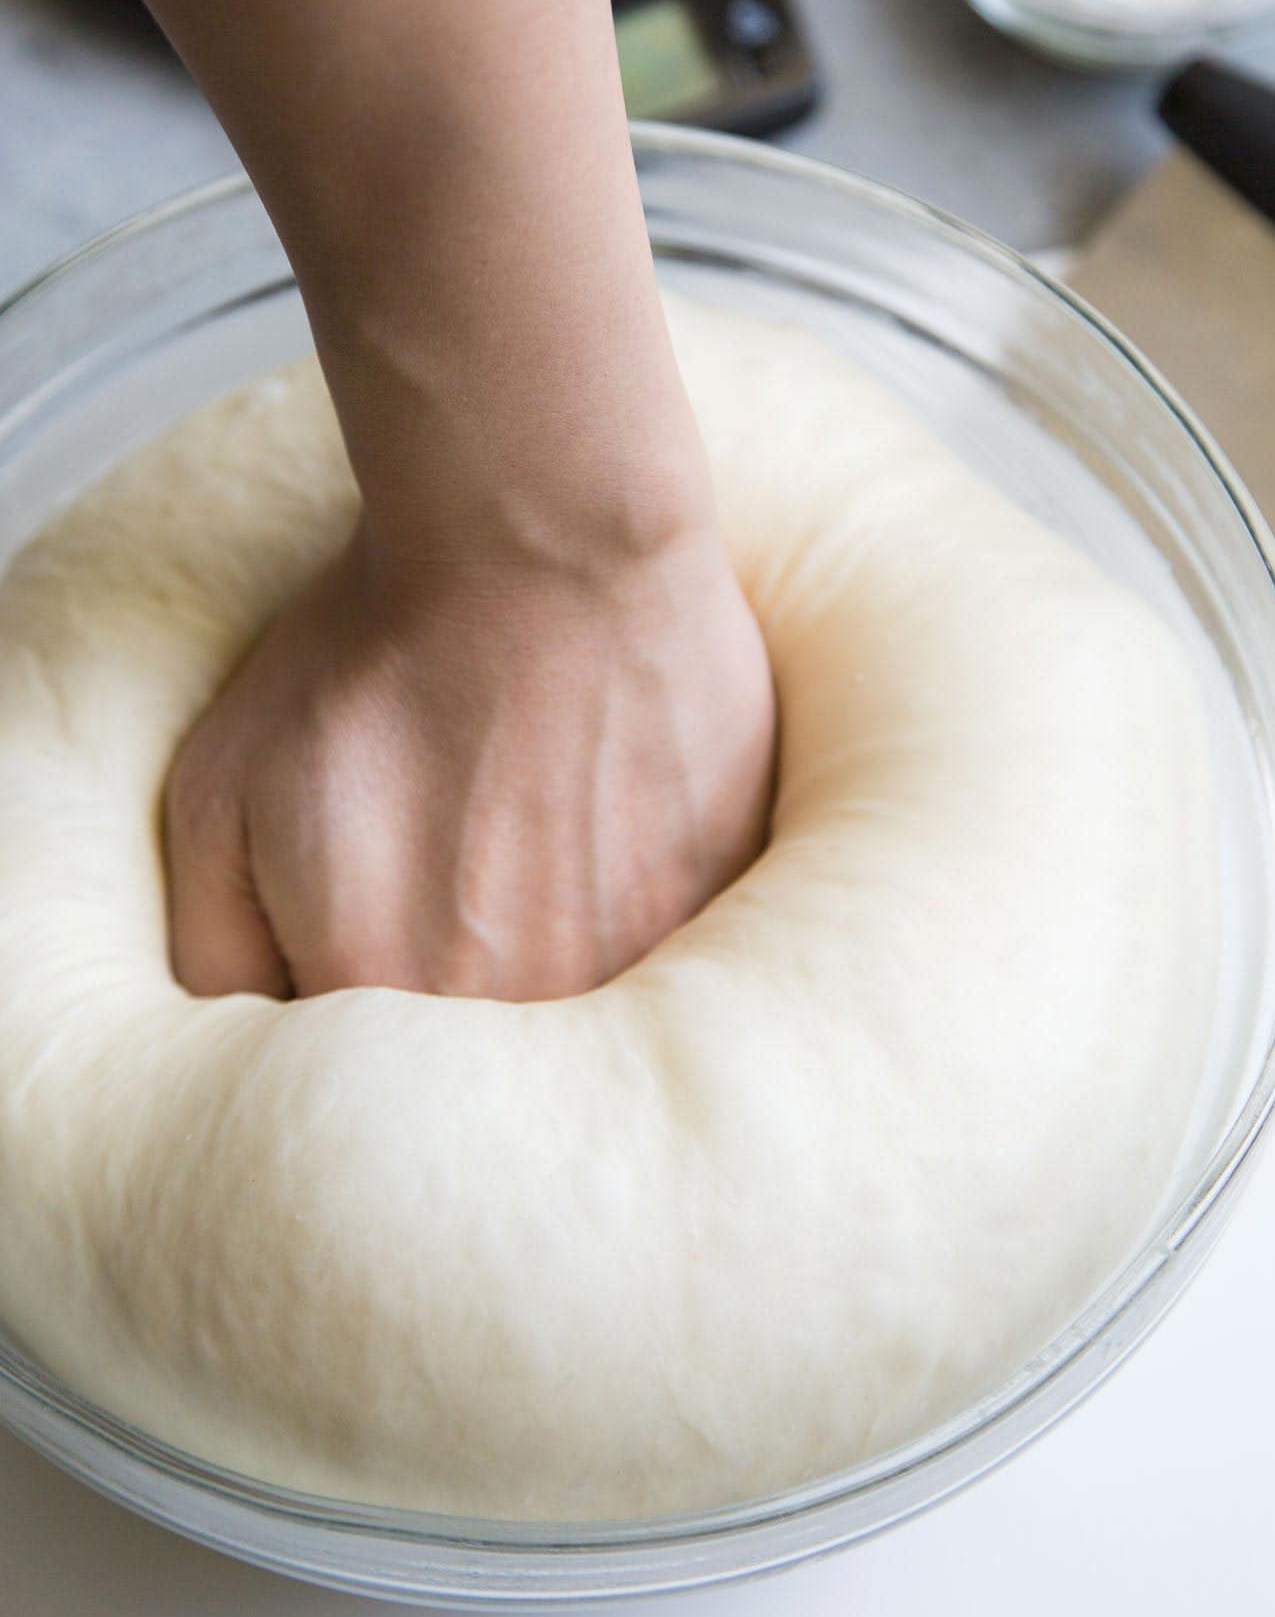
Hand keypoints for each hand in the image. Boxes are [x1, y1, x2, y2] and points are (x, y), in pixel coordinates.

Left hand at [165, 519, 776, 1001]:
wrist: (547, 545)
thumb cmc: (374, 656)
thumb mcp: (217, 791)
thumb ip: (212, 953)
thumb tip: (255, 1041)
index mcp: (384, 992)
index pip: (358, 1071)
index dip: (355, 982)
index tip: (367, 906)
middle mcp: (517, 1007)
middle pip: (473, 1048)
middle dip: (450, 968)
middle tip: (451, 853)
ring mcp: (636, 959)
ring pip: (576, 1007)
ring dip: (550, 946)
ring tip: (529, 830)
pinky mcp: (719, 898)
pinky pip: (670, 949)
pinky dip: (633, 904)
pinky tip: (608, 819)